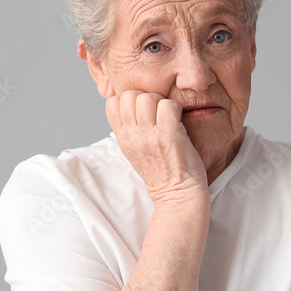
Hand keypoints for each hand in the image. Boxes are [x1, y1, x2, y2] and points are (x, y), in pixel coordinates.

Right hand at [105, 90, 208, 205]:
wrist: (177, 194)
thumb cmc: (161, 173)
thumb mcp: (135, 151)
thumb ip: (130, 130)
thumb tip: (131, 108)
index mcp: (123, 138)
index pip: (112, 103)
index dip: (128, 100)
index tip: (142, 111)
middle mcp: (132, 135)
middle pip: (129, 95)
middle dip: (145, 97)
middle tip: (158, 113)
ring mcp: (150, 135)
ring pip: (147, 97)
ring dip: (161, 102)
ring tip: (168, 118)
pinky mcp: (169, 134)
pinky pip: (168, 105)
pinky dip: (176, 109)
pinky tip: (178, 122)